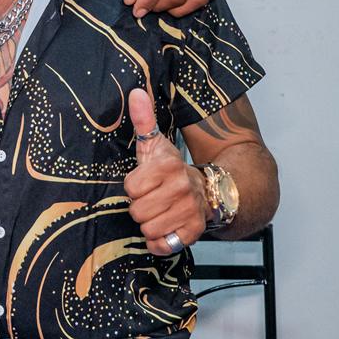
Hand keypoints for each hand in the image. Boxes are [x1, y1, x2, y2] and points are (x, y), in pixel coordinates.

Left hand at [123, 88, 207, 256]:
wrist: (208, 191)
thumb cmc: (170, 170)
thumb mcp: (155, 145)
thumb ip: (143, 120)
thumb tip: (134, 93)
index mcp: (168, 166)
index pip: (131, 187)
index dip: (134, 187)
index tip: (145, 183)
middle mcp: (183, 187)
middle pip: (137, 211)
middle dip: (140, 207)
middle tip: (153, 199)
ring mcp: (191, 211)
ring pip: (148, 229)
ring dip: (149, 225)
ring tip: (160, 212)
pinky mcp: (195, 232)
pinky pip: (162, 246)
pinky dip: (159, 242)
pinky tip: (166, 229)